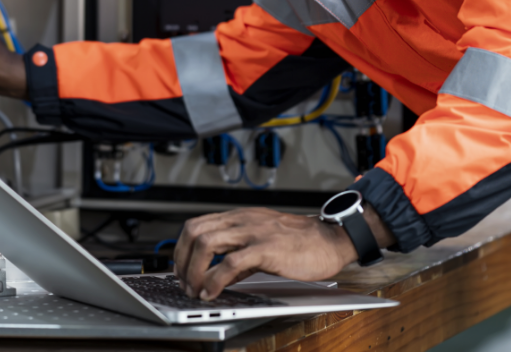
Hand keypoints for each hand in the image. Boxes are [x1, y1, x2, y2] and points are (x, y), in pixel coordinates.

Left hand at [173, 207, 376, 300]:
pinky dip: (214, 280)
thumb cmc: (299, 242)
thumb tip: (217, 276)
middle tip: (185, 283)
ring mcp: (252, 232)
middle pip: (195, 232)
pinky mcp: (265, 249)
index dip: (181, 249)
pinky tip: (212, 292)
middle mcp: (241, 220)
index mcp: (238, 217)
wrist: (329, 240)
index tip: (181, 270)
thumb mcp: (262, 241)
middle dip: (182, 260)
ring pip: (206, 243)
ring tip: (195, 290)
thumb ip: (238, 255)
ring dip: (194, 271)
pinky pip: (230, 263)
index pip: (196, 225)